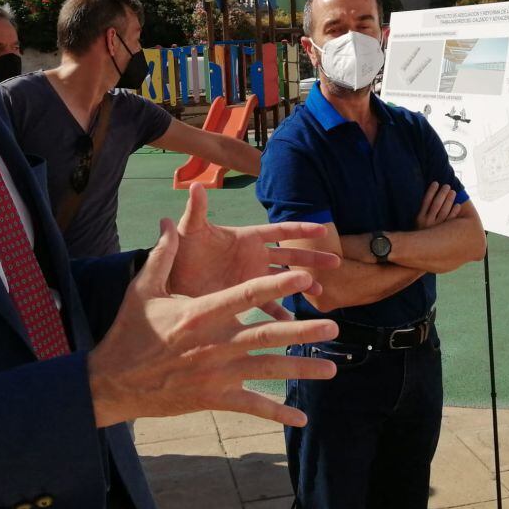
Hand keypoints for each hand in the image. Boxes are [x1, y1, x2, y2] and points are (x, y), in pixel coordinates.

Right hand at [88, 218, 338, 426]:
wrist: (114, 381)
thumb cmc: (130, 331)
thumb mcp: (143, 288)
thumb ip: (163, 255)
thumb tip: (171, 223)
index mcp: (201, 312)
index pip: (248, 295)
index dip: (278, 286)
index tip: (304, 278)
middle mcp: (215, 342)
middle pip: (268, 333)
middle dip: (304, 330)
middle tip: (333, 326)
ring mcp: (217, 373)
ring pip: (268, 369)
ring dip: (302, 368)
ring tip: (331, 368)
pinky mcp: (214, 397)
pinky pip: (252, 405)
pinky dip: (278, 412)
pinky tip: (300, 417)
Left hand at [168, 183, 340, 318]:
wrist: (171, 279)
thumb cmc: (181, 250)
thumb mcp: (190, 229)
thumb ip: (196, 210)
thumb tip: (196, 186)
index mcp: (246, 238)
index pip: (278, 231)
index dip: (300, 229)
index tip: (323, 228)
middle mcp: (254, 257)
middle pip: (290, 255)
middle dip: (312, 258)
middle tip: (336, 262)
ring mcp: (251, 277)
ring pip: (283, 280)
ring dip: (301, 285)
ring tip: (320, 292)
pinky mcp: (244, 296)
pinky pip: (267, 304)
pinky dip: (279, 312)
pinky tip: (291, 323)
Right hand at [415, 182, 460, 229]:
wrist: (422, 250)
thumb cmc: (422, 232)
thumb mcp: (418, 222)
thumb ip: (422, 211)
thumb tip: (429, 196)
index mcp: (419, 218)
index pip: (425, 201)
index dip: (431, 191)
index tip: (436, 183)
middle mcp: (427, 222)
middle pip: (436, 204)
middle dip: (442, 194)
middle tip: (447, 186)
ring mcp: (436, 228)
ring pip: (444, 211)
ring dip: (449, 200)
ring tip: (453, 192)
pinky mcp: (444, 233)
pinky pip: (450, 221)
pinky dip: (454, 212)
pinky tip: (458, 205)